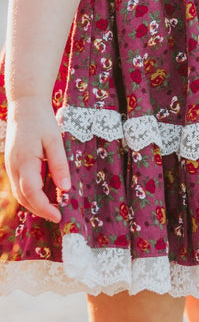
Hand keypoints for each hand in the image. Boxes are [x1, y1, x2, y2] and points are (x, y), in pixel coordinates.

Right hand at [5, 99, 70, 222]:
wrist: (25, 105)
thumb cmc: (42, 120)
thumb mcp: (55, 140)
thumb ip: (59, 164)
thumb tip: (65, 188)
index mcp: (24, 162)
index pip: (32, 193)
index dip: (44, 208)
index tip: (58, 216)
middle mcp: (13, 167)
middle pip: (23, 197)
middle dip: (39, 210)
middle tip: (57, 216)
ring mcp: (10, 166)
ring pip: (18, 193)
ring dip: (33, 204)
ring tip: (52, 209)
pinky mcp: (12, 163)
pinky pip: (18, 184)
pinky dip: (29, 194)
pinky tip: (42, 195)